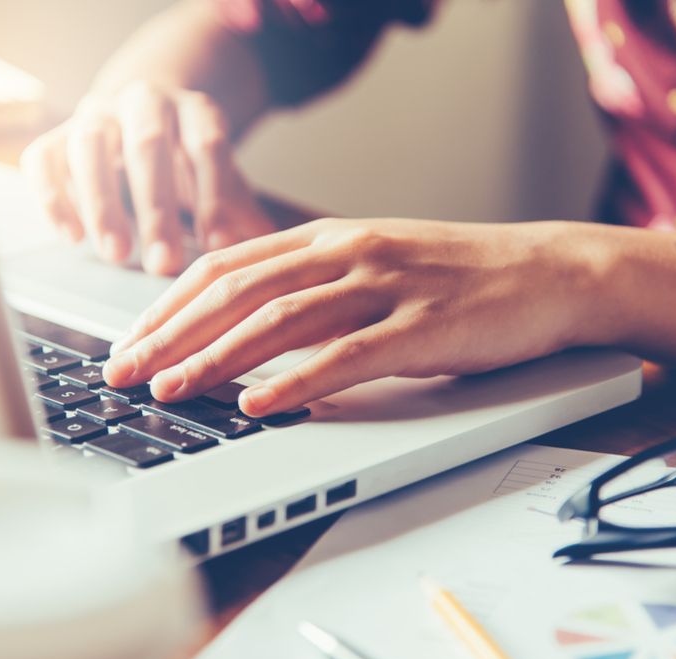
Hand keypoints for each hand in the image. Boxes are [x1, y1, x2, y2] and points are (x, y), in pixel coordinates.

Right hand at [20, 83, 277, 273]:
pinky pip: (44, 157)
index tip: (216, 245)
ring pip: (89, 145)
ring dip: (101, 203)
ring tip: (115, 255)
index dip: (213, 194)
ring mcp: (96, 113)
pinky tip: (70, 237)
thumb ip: (241, 208)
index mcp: (193, 109)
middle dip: (155, 208)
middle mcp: (143, 102)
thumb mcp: (219, 174)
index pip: (207, 144)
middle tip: (163, 264)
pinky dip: (52, 196)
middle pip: (147, 145)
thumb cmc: (186, 155)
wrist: (142, 110)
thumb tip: (268, 250)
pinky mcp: (58, 134)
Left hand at [102, 218, 599, 415]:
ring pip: (282, 320)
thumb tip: (250, 333)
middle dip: (173, 333)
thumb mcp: (375, 263)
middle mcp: (349, 251)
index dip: (171, 303)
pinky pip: (348, 357)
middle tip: (126, 370)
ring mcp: (386, 286)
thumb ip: (315, 287)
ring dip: (218, 358)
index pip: (228, 265)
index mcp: (330, 236)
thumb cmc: (460, 275)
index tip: (134, 340)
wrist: (549, 271)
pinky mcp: (423, 327)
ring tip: (173, 389)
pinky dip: (297, 382)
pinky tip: (259, 406)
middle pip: (239, 290)